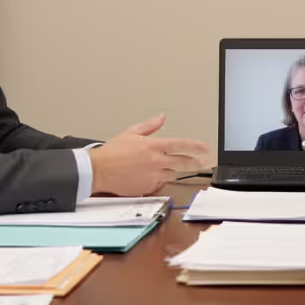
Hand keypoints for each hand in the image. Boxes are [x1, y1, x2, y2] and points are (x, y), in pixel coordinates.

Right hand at [88, 113, 209, 196]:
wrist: (99, 170)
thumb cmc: (112, 152)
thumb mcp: (131, 133)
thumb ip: (149, 126)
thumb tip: (161, 117)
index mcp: (153, 146)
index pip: (181, 145)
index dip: (196, 146)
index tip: (205, 148)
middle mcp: (156, 162)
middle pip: (183, 163)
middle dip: (196, 162)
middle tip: (204, 162)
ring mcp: (152, 176)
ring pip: (172, 174)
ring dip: (177, 171)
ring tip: (180, 168)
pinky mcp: (146, 188)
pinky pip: (159, 184)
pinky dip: (160, 179)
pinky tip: (157, 176)